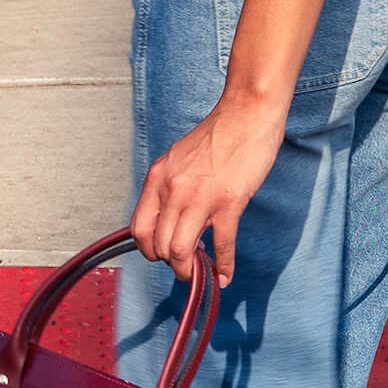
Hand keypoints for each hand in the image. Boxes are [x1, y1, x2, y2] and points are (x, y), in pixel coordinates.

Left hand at [131, 89, 286, 285]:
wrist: (247, 113)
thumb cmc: (218, 135)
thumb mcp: (179, 159)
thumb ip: (170, 187)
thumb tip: (170, 219)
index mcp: (158, 177)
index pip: (140, 229)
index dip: (150, 250)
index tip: (164, 254)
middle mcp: (174, 188)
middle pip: (160, 245)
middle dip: (172, 263)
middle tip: (186, 266)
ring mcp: (200, 196)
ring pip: (182, 250)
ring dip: (190, 270)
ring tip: (200, 272)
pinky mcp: (229, 201)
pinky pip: (221, 244)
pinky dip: (223, 266)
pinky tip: (225, 274)